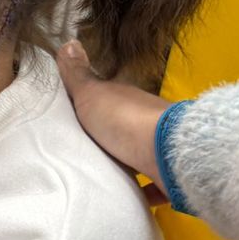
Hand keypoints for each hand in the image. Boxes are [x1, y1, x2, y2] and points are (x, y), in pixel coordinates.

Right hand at [57, 40, 173, 201]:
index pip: (111, 101)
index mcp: (128, 102)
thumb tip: (69, 40)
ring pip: (141, 155)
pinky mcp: (169, 175)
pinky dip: (145, 191)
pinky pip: (155, 184)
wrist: (166, 154)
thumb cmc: (124, 121)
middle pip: (126, 129)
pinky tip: (130, 198)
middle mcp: (147, 122)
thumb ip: (78, 75)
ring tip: (103, 178)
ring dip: (128, 164)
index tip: (78, 119)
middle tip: (86, 152)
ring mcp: (160, 149)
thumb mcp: (92, 95)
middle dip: (111, 138)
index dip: (95, 107)